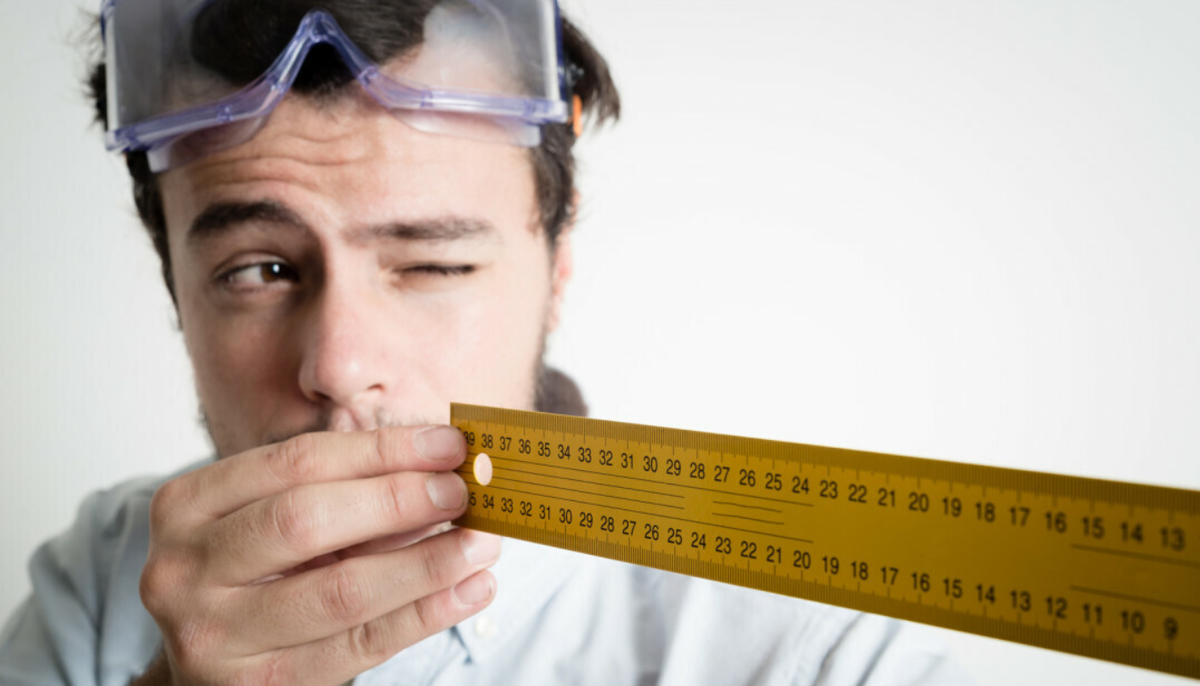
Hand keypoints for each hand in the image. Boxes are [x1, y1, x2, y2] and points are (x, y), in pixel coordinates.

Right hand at [135, 426, 499, 684]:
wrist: (212, 659)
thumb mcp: (280, 522)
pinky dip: (424, 615)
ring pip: (338, 591)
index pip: (297, 462)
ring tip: (482, 544)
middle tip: (464, 492)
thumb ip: (349, 492)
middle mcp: (185, 567)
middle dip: (397, 500)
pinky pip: (357, 647)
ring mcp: (211, 633)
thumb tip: (446, 465)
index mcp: (189, 505)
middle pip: (306, 519)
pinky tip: (469, 591)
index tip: (451, 444)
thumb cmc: (257, 575)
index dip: (382, 450)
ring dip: (425, 563)